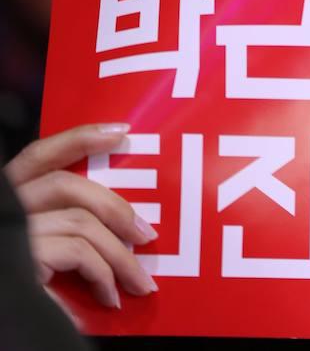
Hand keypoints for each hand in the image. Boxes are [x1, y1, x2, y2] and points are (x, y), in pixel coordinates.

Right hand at [5, 123, 158, 308]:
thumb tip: (113, 226)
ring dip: (120, 256)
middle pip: (66, 186)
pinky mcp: (22, 261)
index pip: (38, 154)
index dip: (79, 138)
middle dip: (115, 208)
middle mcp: (6, 209)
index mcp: (6, 199)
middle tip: (147, 235)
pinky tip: (109, 298)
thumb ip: (54, 224)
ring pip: (82, 223)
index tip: (121, 131)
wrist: (3, 326)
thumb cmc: (14, 293)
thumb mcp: (28, 247)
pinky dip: (102, 275)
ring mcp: (12, 233)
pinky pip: (79, 253)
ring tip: (139, 283)